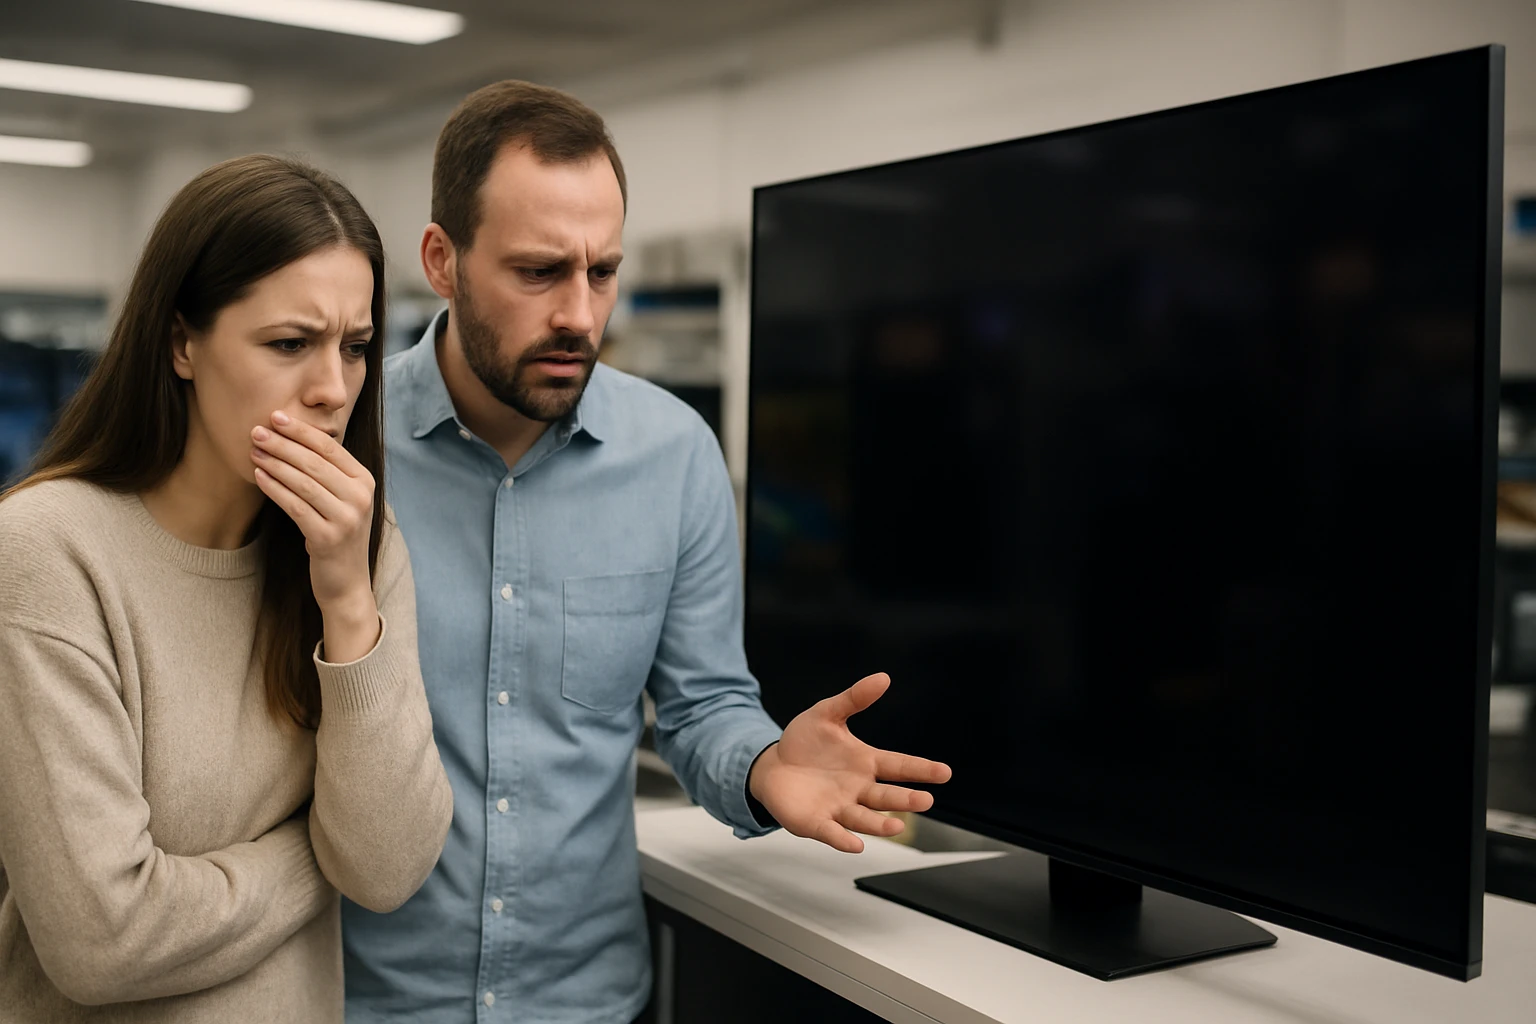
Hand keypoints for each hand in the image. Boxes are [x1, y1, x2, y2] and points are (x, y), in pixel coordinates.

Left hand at [251, 411, 378, 656]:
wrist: (346, 582)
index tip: (275, 416)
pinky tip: (259, 476)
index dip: (301, 430)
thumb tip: (291, 438)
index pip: (330, 447)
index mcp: (365, 481)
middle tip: (256, 431)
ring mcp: (347, 519)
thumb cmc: (337, 534)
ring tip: (254, 451)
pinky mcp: (328, 538)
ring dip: (275, 463)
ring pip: (304, 482)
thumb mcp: (341, 499)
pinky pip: (295, 506)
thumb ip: (328, 472)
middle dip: (283, 444)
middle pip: (315, 462)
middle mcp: (360, 498)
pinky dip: (275, 489)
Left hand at [748, 672, 951, 853]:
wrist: (771, 765)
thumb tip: (883, 677)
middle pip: (886, 796)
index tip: (944, 772)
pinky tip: (856, 845)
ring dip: (881, 825)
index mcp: (865, 762)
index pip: (898, 766)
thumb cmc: (804, 742)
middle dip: (906, 800)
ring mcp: (839, 808)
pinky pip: (833, 833)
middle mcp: (858, 789)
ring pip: (864, 819)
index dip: (921, 769)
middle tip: (926, 800)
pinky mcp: (816, 823)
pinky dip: (844, 839)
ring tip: (897, 827)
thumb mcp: (827, 714)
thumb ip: (853, 699)